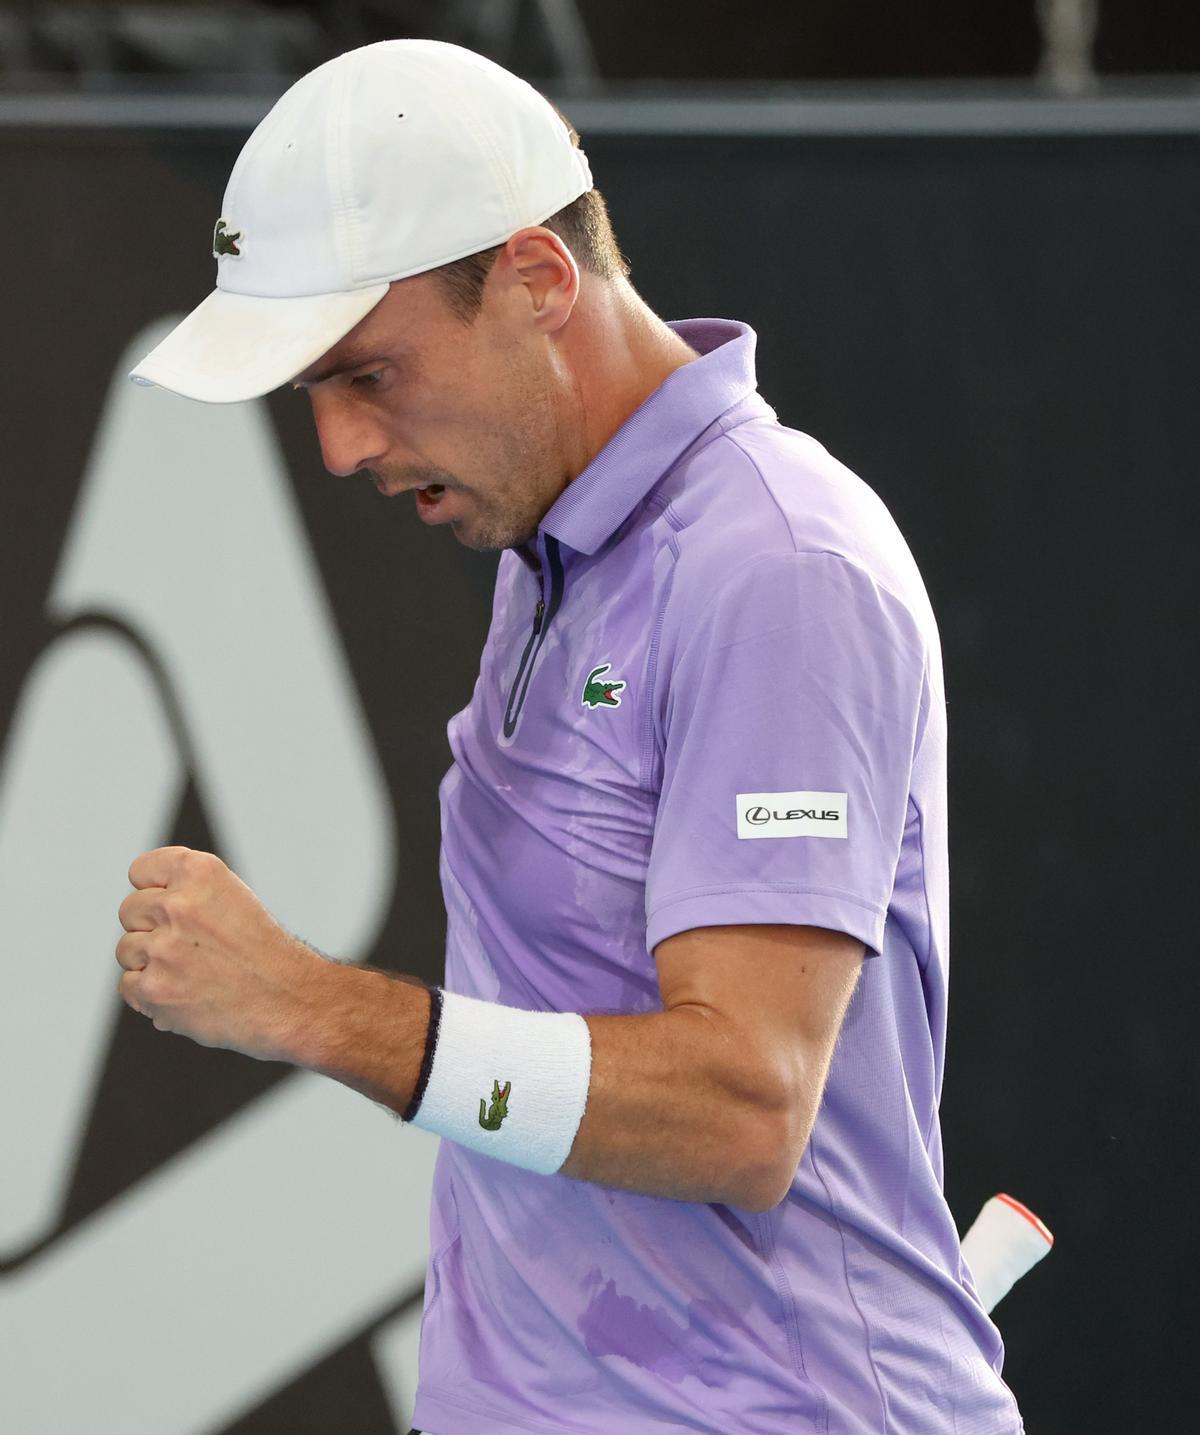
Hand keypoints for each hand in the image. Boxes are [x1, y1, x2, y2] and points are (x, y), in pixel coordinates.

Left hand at [116, 846, 321, 1062]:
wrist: (291, 1001)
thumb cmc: (264, 953)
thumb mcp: (234, 899)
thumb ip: (186, 894)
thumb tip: (140, 910)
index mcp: (200, 872)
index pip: (140, 871)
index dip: (155, 891)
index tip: (174, 908)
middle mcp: (179, 904)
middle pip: (130, 910)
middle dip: (152, 929)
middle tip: (191, 947)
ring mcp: (163, 948)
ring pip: (127, 950)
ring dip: (151, 963)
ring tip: (192, 973)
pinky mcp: (154, 988)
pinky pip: (129, 986)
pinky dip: (151, 996)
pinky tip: (185, 995)